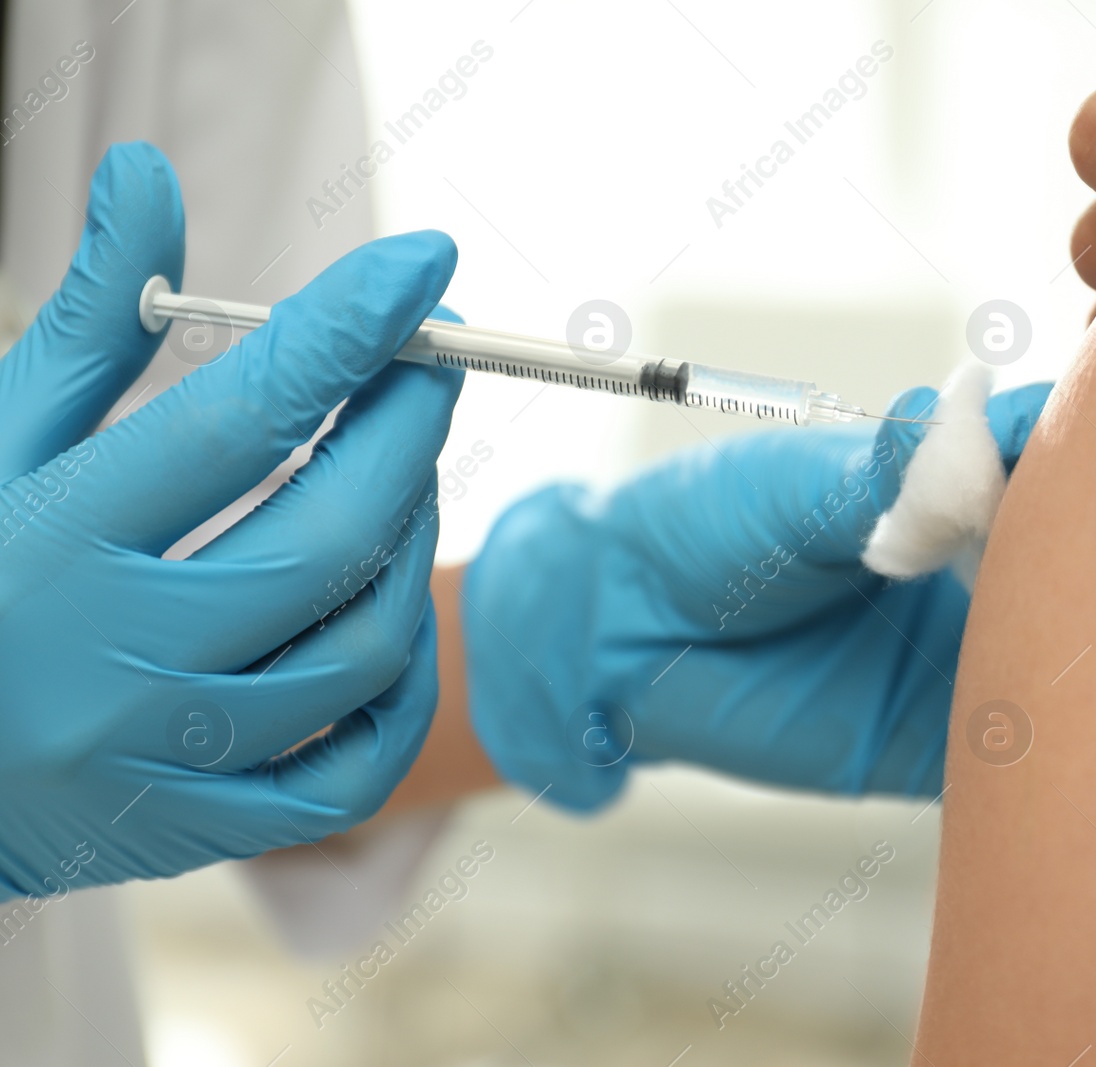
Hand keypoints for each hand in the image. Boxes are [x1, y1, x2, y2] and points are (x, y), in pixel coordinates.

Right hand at [0, 143, 462, 898]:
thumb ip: (89, 322)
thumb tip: (152, 178)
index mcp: (51, 544)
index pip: (238, 418)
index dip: (347, 331)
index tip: (425, 265)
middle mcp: (111, 660)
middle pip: (328, 537)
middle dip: (408, 431)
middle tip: (436, 362)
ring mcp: (162, 758)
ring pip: (360, 650)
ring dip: (411, 545)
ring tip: (403, 475)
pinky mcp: (198, 830)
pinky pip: (353, 768)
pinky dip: (401, 687)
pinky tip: (389, 614)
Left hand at [461, 383, 1048, 810]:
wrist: (618, 641)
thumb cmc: (700, 532)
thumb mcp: (791, 489)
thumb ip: (882, 476)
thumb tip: (970, 435)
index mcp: (944, 481)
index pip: (1046, 450)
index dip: (1087, 445)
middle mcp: (973, 563)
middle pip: (1083, 554)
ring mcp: (964, 652)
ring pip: (1065, 654)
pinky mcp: (938, 740)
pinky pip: (1016, 749)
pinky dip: (1052, 745)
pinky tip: (1070, 727)